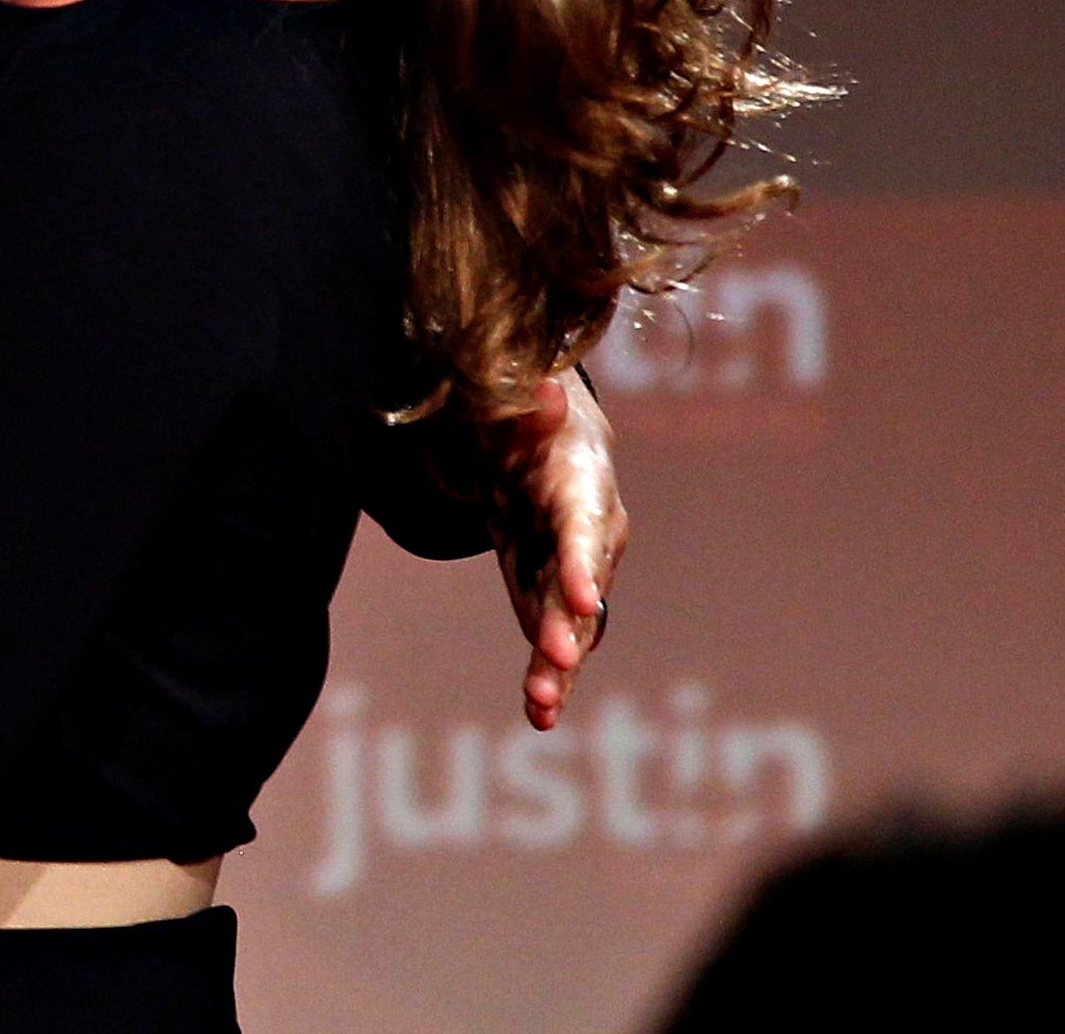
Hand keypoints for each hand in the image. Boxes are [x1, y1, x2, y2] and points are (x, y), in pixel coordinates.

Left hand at [482, 373, 626, 729]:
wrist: (537, 439)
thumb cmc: (528, 416)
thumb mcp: (520, 403)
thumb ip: (529, 404)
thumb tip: (545, 391)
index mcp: (582, 487)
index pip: (582, 528)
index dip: (581, 564)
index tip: (580, 600)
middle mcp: (590, 537)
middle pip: (581, 587)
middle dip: (569, 626)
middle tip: (556, 664)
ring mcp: (572, 572)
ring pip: (570, 625)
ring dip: (556, 666)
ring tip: (539, 706)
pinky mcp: (550, 597)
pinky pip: (554, 640)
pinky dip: (548, 678)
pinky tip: (538, 717)